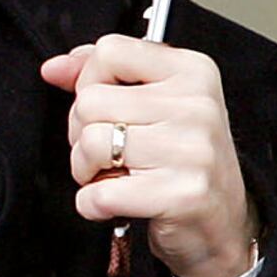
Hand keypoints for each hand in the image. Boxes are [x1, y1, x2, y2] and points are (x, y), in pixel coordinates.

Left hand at [41, 35, 257, 276]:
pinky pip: (98, 193)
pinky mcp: (182, 195)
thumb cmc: (180, 160)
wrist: (223, 225)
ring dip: (86, 169)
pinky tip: (118, 203)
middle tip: (112, 154)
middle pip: (90, 101)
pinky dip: (93, 204)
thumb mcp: (152, 104)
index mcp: (193, 72)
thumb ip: (101, 76)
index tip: (107, 108)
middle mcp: (198, 105)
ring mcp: (192, 150)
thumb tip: (53, 68)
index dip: (90, 82)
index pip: (109, 51)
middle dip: (83, 133)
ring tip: (116, 176)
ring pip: (90, 143)